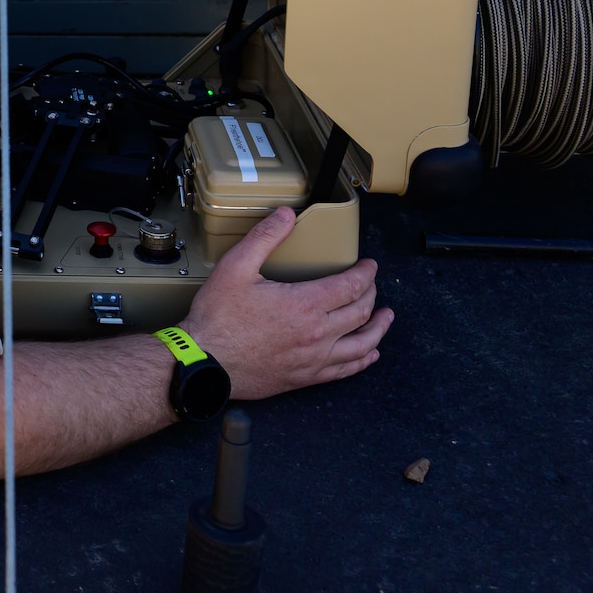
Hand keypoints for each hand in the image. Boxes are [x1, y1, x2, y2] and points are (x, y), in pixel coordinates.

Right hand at [179, 207, 393, 398]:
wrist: (206, 362)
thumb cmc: (218, 317)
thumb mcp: (235, 268)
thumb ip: (264, 238)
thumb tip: (286, 215)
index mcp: (305, 304)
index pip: (351, 286)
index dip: (366, 273)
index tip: (369, 265)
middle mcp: (318, 333)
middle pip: (361, 312)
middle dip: (371, 294)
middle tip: (372, 284)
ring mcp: (315, 358)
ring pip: (362, 343)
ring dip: (378, 328)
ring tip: (386, 317)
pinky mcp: (307, 377)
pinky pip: (346, 369)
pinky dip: (363, 359)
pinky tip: (369, 354)